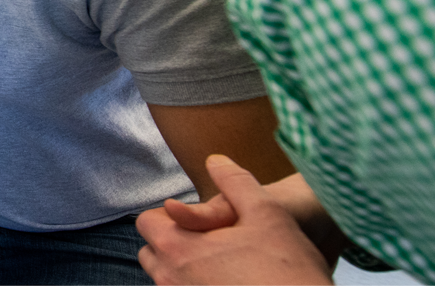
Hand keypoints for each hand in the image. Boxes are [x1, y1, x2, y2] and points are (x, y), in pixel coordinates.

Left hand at [137, 155, 333, 285]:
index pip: (147, 223)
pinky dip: (195, 284)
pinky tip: (227, 281)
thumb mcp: (266, 211)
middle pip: (152, 253)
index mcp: (178, 249)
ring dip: (183, 267)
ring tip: (220, 263)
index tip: (198, 219)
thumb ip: (234, 181)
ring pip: (167, 278)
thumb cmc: (288, 266)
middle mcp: (171, 280)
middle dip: (173, 243)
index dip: (170, 215)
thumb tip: (215, 160)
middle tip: (209, 240)